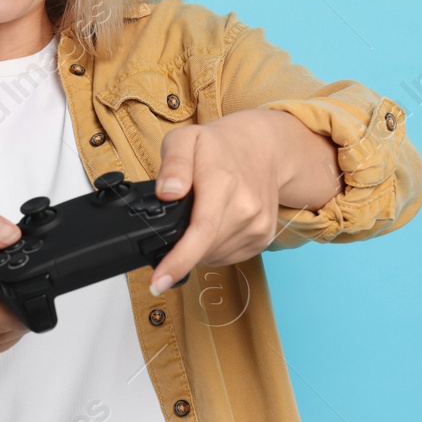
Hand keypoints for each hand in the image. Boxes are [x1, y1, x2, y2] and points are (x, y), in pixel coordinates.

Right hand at [0, 204, 30, 359]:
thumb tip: (10, 235)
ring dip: (14, 311)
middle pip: (19, 322)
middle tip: (3, 277)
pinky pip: (7, 340)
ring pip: (15, 332)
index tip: (16, 273)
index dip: (27, 290)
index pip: (16, 310)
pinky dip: (7, 323)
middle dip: (21, 298)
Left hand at [147, 108, 341, 294]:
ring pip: (214, 257)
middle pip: (203, 249)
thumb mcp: (184, 139)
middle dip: (179, 251)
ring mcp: (258, 226)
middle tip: (168, 230)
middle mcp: (246, 209)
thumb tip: (167, 192)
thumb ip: (172, 164)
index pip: (200, 231)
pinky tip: (210, 228)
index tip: (157, 282)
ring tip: (194, 219)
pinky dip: (212, 250)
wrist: (264, 148)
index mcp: (223, 184)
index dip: (177, 262)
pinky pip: (228, 257)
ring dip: (196, 250)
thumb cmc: (219, 146)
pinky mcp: (263, 238)